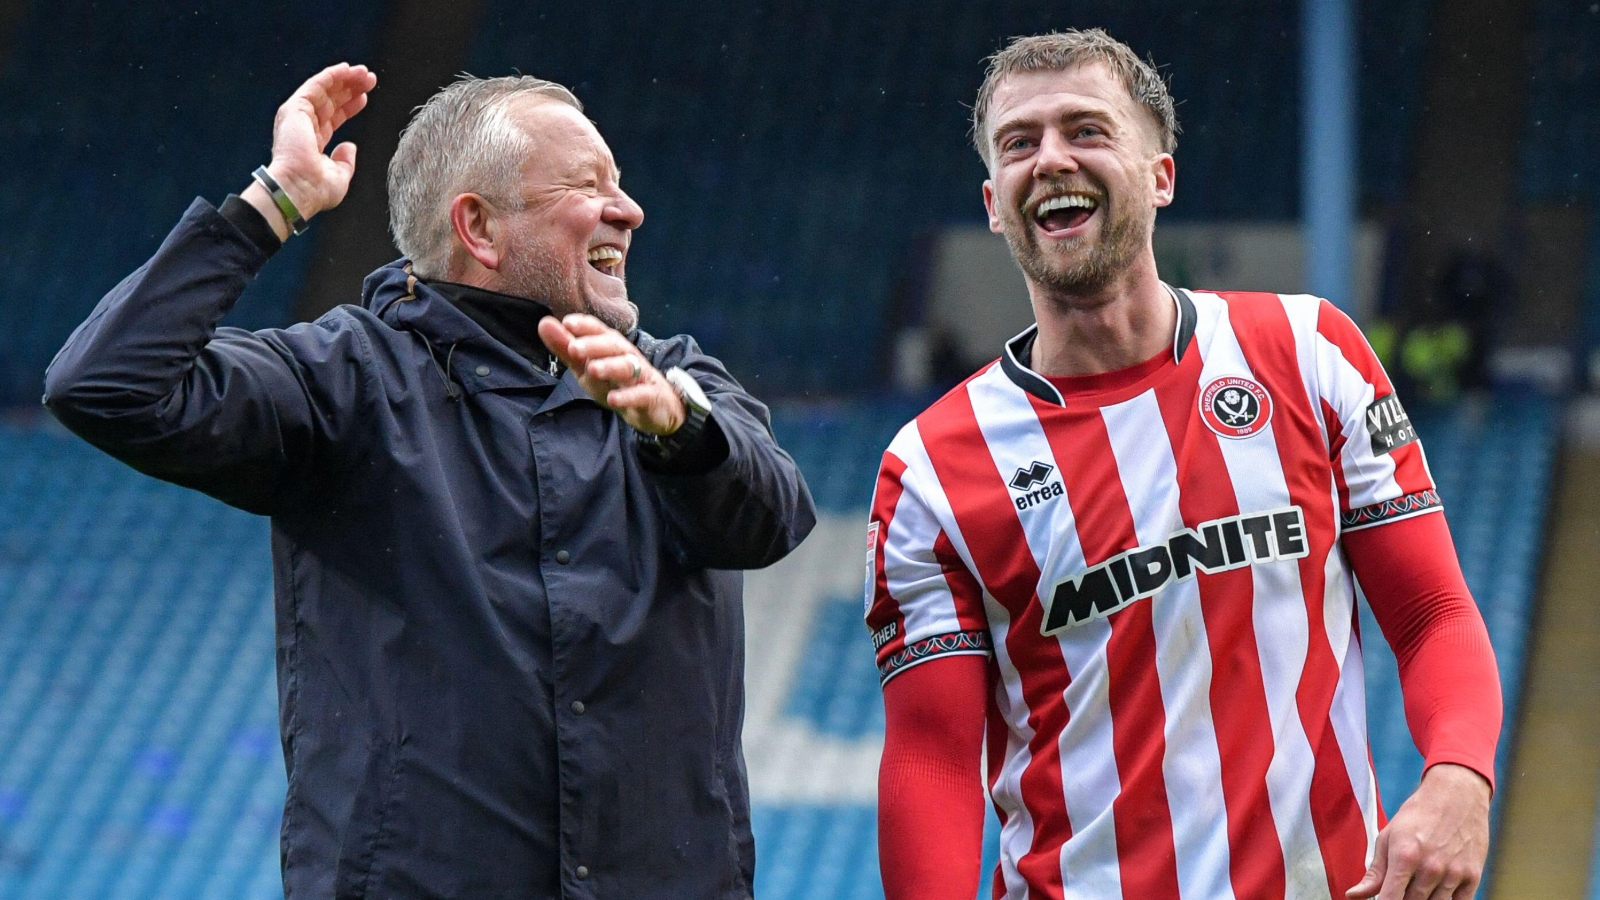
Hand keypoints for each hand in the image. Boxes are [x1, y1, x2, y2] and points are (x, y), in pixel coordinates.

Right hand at [244, 62, 376, 237]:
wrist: (298, 189)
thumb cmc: (315, 190)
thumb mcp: (339, 177)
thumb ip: (345, 161)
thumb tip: (349, 146)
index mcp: (313, 143)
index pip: (333, 118)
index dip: (349, 106)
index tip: (365, 98)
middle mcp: (304, 128)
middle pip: (330, 101)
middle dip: (350, 89)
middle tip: (369, 79)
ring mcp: (298, 117)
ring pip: (324, 90)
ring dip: (345, 79)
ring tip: (364, 73)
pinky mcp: (295, 109)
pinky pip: (315, 86)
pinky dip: (330, 76)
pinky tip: (346, 69)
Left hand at [537, 314, 685, 435]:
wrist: (657, 407)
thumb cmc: (617, 383)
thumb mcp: (587, 368)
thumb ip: (566, 348)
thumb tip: (543, 323)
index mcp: (611, 347)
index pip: (599, 331)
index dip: (585, 326)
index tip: (567, 322)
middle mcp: (627, 356)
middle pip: (614, 346)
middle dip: (594, 345)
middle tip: (574, 348)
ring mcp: (641, 376)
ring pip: (628, 367)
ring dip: (610, 366)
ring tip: (593, 369)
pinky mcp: (651, 396)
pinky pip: (641, 394)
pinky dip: (627, 396)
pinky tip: (613, 400)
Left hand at [1346, 763, 1490, 899]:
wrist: (1457, 796)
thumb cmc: (1418, 815)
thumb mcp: (1388, 837)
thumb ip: (1374, 872)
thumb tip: (1353, 895)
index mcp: (1405, 857)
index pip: (1390, 899)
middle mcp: (1430, 868)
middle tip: (1401, 887)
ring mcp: (1454, 873)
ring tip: (1418, 886)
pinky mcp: (1473, 876)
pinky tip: (1437, 891)